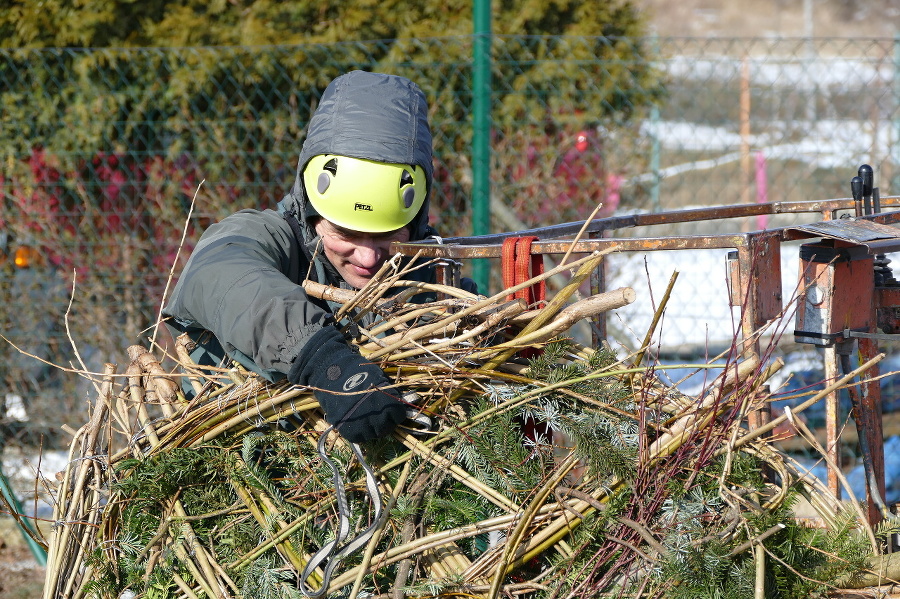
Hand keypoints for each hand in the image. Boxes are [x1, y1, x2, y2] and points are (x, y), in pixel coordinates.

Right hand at [289, 325, 406, 442]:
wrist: (332, 374)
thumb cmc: (357, 373)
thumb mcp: (379, 380)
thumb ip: (388, 395)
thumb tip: (395, 406)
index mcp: (388, 403)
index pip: (399, 416)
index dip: (395, 414)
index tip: (390, 411)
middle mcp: (378, 417)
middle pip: (387, 428)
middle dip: (385, 423)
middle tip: (378, 416)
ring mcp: (362, 425)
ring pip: (373, 435)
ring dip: (372, 429)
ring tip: (367, 420)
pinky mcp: (347, 429)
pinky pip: (358, 437)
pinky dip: (359, 433)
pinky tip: (357, 422)